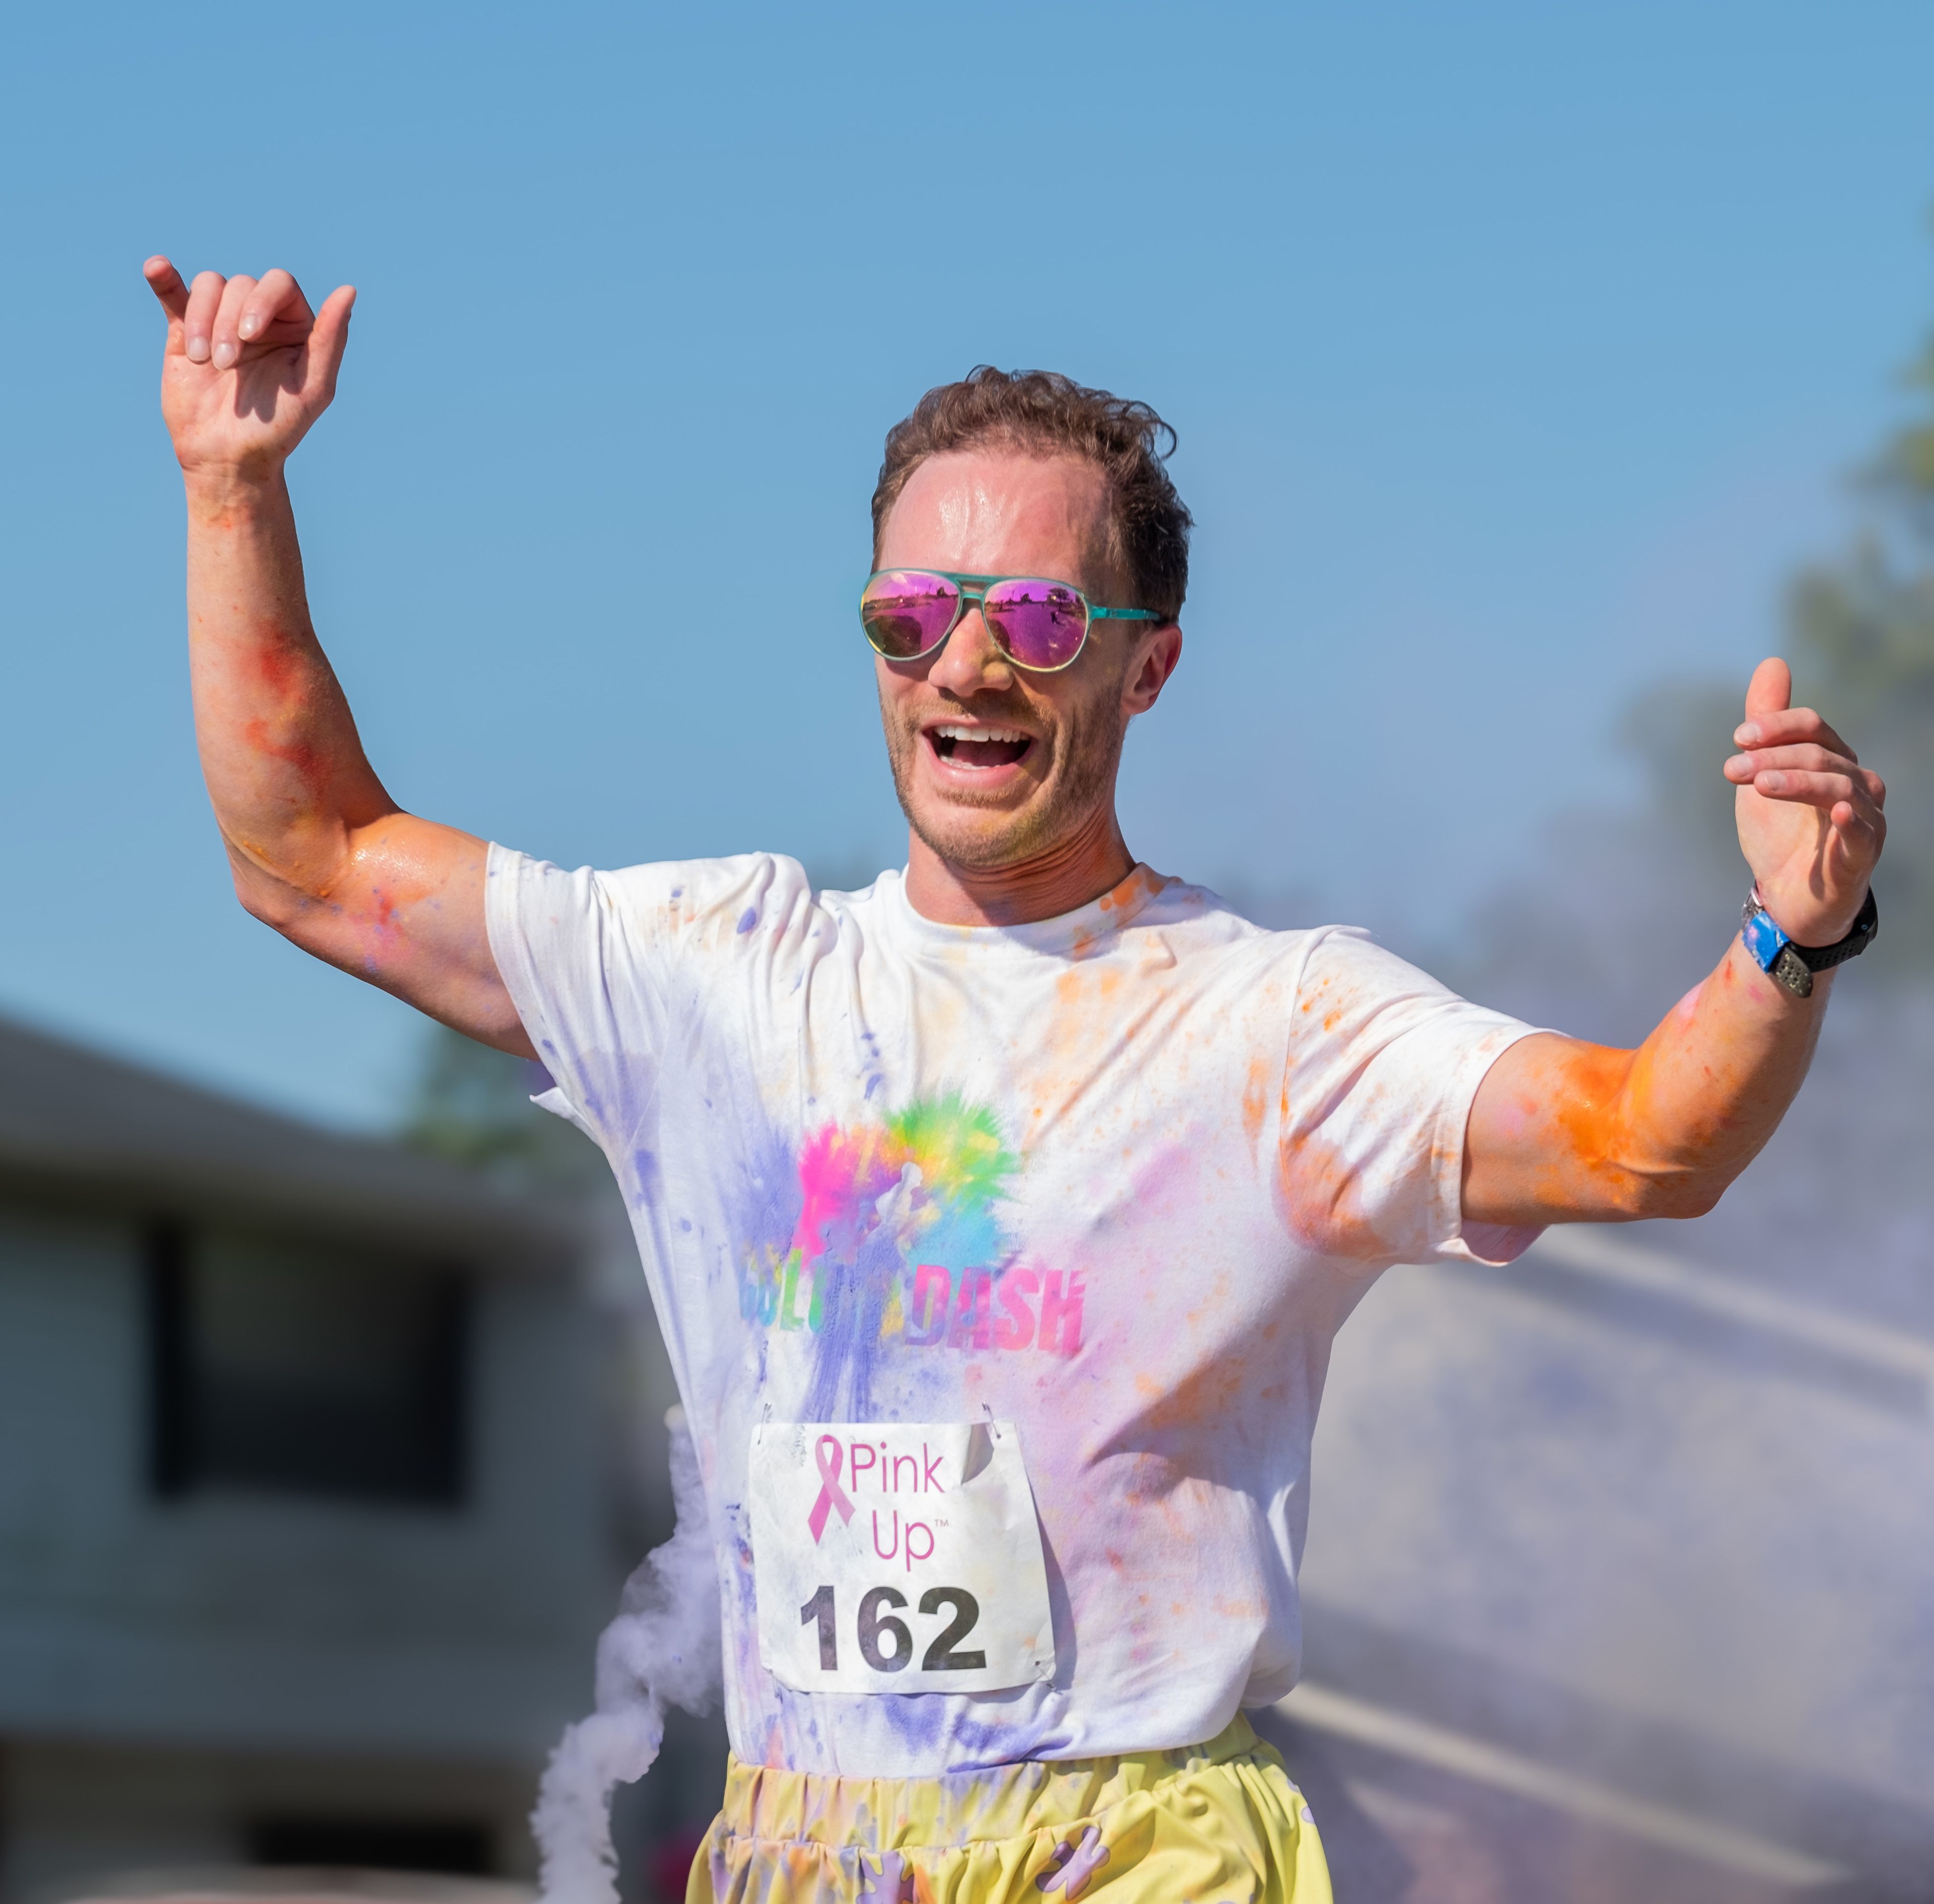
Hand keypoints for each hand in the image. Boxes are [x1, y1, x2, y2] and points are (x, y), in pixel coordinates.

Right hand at [143, 256, 354, 482]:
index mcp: (295, 326)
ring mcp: (221, 320)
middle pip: (240, 284)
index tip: (249, 335)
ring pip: (208, 285)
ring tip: (202, 360)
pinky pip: (174, 292)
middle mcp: (259, 316)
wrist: (227, 457)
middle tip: (226, 365)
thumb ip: (332, 339)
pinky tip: (157, 268)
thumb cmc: (277, 428)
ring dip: (201, 318)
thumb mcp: (313, 387)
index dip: (261, 300)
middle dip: (228, 321)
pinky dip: (164, 278)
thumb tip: (349, 290)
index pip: (279, 284)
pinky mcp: (184, 330)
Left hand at [1723, 656, 1884, 946]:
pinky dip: (1851, 818)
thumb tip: (1773, 662)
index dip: (1777, 726)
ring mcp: (1865, 818)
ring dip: (1795, 781)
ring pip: (1837, 787)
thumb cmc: (1780, 833)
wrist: (1786, 898)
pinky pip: (1863, 831)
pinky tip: (1836, 811)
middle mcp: (1857, 783)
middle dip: (1773, 756)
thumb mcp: (1762, 774)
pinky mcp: (1863, 853)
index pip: (1813, 727)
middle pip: (1819, 755)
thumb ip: (1767, 724)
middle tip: (1732, 767)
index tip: (1737, 737)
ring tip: (1758, 784)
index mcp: (1833, 761)